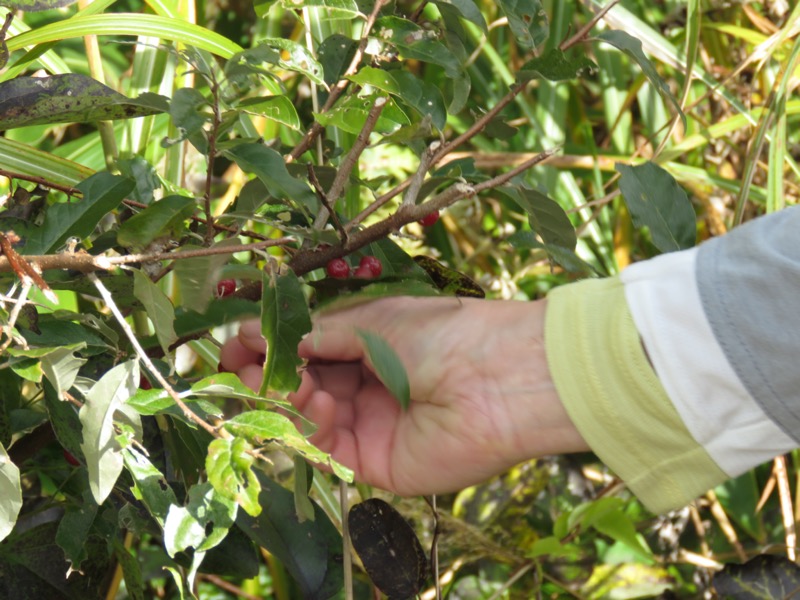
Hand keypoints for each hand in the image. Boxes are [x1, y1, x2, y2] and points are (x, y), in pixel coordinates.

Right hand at [220, 296, 587, 495]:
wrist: (502, 377)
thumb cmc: (444, 334)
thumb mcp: (374, 322)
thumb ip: (317, 336)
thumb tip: (260, 334)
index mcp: (369, 345)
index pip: (306, 350)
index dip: (270, 347)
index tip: (234, 344)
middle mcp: (366, 386)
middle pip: (300, 386)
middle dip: (268, 375)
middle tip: (243, 367)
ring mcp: (370, 425)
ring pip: (306, 418)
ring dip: (286, 398)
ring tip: (286, 381)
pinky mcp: (376, 462)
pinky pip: (327, 448)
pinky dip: (311, 425)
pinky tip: (319, 402)